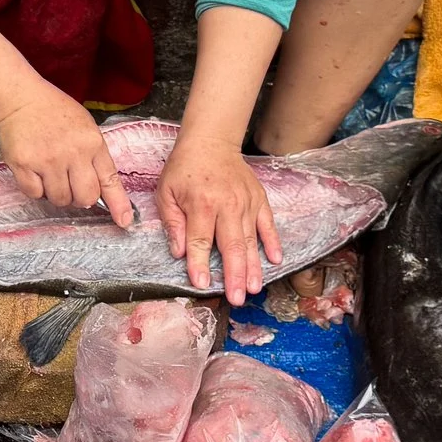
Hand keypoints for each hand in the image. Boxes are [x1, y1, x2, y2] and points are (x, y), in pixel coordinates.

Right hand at [0, 83, 134, 226]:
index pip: (109, 180)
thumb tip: (99, 191)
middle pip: (85, 198)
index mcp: (92, 143)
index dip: (118, 204)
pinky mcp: (24, 165)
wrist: (20, 99)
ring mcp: (47, 160)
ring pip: (60, 199)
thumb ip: (94, 157)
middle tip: (70, 185)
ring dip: (56, 193)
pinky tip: (34, 171)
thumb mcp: (86, 128)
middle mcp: (72, 153)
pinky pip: (35, 194)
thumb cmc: (54, 112)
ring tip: (50, 173)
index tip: (124, 221)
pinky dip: (35, 189)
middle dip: (80, 199)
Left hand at [155, 128, 282, 305]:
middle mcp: (227, 205)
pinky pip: (268, 224)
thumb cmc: (183, 169)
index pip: (200, 240)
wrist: (210, 142)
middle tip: (237, 299)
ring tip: (254, 288)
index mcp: (201, 204)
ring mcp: (246, 202)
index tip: (201, 284)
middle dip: (234, 275)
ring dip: (253, 266)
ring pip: (250, 240)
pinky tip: (276, 260)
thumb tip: (178, 252)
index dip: (200, 264)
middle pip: (231, 246)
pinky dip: (273, 242)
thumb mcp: (166, 193)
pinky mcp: (259, 199)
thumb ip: (172, 223)